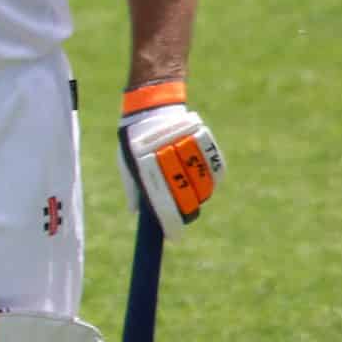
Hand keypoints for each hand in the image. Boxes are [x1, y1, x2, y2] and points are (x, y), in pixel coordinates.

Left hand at [118, 86, 223, 239]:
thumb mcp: (125, 161)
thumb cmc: (135, 137)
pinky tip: (206, 183)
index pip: (161, 202)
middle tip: (185, 216)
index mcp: (143, 165)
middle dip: (187, 212)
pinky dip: (213, 180)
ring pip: (203, 184)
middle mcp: (166, 157)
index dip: (170, 223)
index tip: (174, 238)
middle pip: (185, 197)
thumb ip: (132, 186)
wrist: (152, 103)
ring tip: (193, 196)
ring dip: (200, 196)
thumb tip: (137, 212)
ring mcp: (187, 148)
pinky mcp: (203, 139)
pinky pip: (216, 169)